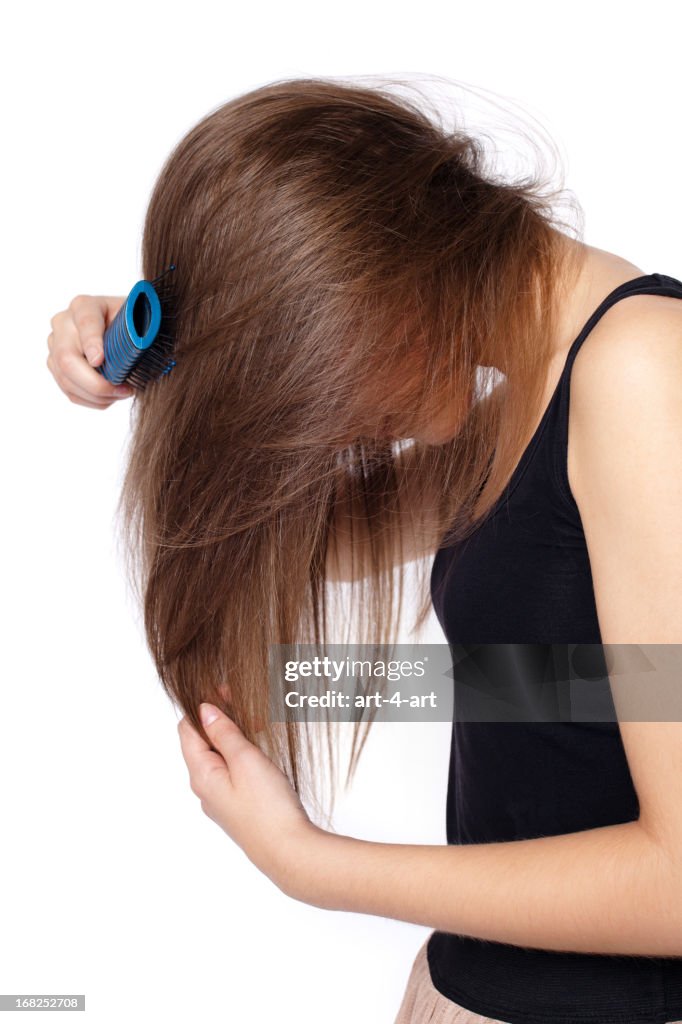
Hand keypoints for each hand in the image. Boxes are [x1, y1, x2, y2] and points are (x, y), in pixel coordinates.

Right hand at [47, 294, 133, 407]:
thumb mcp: (139, 323)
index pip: (85, 322)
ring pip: (66, 379)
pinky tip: (111, 397)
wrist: (122, 330)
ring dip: (97, 395)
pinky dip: (93, 400)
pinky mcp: (55, 366)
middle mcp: (63, 323)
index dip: (91, 342)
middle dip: (95, 382)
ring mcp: (55, 345)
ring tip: (123, 393)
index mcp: (84, 306)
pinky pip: (69, 391)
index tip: (99, 360)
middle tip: (124, 391)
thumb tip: (137, 357)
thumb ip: (137, 335)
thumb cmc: (132, 325)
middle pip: (66, 358)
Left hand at [177, 704, 319, 894]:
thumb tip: (205, 711)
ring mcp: (222, 800)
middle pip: (202, 743)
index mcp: (201, 775)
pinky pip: (232, 772)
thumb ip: (223, 733)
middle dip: (220, 718)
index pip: (187, 730)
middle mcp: (206, 789)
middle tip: (243, 701)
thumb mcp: (245, 760)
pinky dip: (242, 754)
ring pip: (219, 758)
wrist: (289, 851)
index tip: (225, 690)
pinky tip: (260, 750)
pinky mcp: (239, 807)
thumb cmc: (267, 808)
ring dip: (234, 736)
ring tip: (257, 722)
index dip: (203, 706)